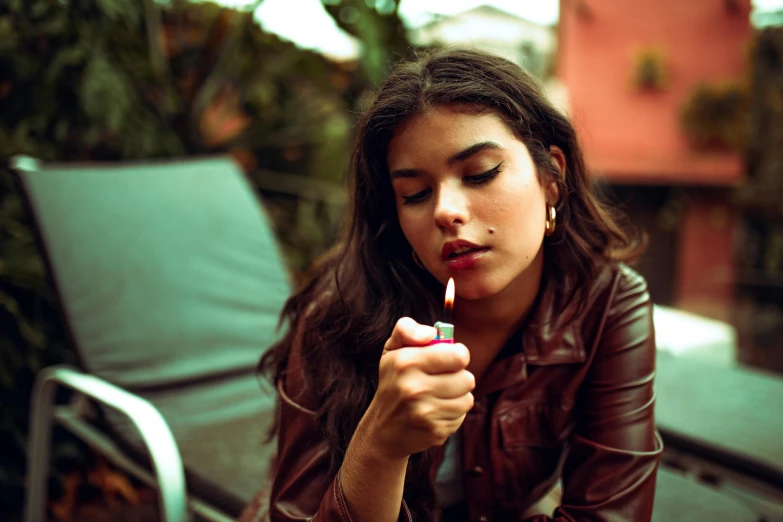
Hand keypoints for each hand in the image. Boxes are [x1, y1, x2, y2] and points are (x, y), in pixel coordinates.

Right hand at [356, 317, 474, 460]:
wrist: (383, 431)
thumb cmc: (394, 382)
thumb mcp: (392, 351)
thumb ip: (407, 330)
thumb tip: (430, 333)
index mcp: (405, 362)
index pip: (458, 356)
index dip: (458, 356)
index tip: (449, 359)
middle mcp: (413, 388)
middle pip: (467, 378)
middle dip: (458, 378)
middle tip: (442, 380)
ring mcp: (424, 412)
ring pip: (467, 398)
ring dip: (457, 397)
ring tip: (438, 397)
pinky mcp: (434, 431)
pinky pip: (461, 416)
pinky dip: (452, 414)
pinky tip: (435, 413)